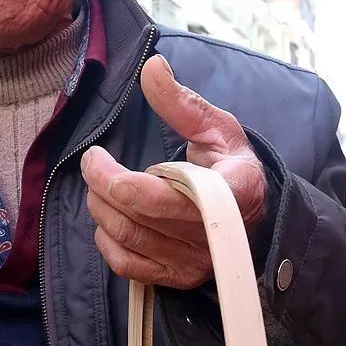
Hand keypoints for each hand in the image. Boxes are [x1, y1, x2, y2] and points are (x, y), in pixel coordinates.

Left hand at [81, 55, 265, 288]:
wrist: (254, 218)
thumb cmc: (232, 167)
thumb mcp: (217, 128)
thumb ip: (182, 103)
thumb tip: (151, 67)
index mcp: (232, 191)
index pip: (165, 194)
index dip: (119, 180)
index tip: (96, 157)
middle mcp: (215, 234)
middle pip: (137, 214)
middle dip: (101, 186)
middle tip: (91, 163)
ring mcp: (196, 261)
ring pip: (129, 237)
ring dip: (100, 209)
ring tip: (98, 186)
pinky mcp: (178, 277)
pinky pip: (128, 265)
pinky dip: (107, 241)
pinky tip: (108, 219)